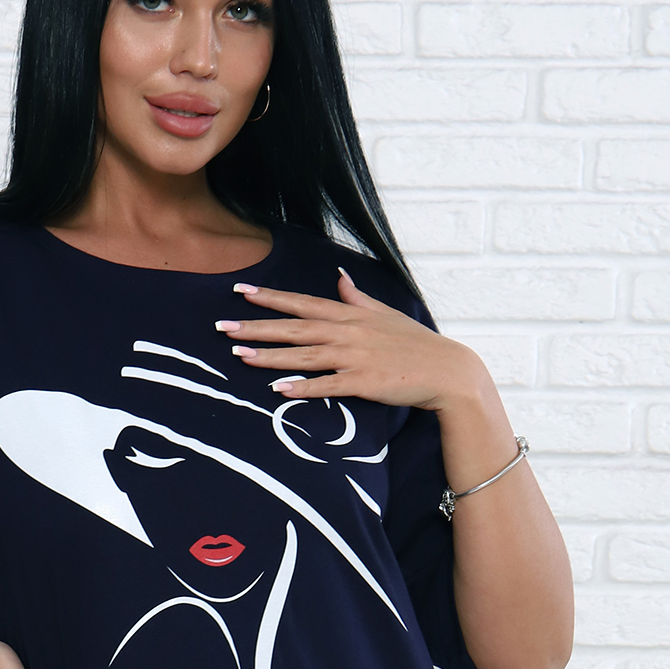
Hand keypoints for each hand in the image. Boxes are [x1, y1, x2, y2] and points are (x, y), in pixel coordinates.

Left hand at [215, 269, 487, 412]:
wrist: (446, 371)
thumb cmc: (414, 343)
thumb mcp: (385, 313)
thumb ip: (357, 298)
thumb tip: (339, 278)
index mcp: (350, 315)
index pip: (303, 302)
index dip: (271, 297)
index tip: (241, 290)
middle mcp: (348, 332)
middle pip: (294, 328)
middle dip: (257, 326)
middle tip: (223, 326)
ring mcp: (355, 357)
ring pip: (303, 355)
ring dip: (269, 355)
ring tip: (238, 354)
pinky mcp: (363, 382)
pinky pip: (327, 385)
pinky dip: (302, 387)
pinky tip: (277, 390)